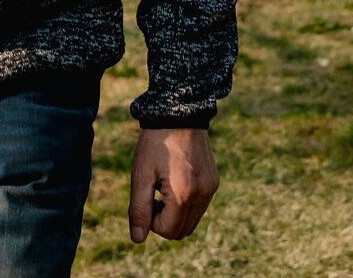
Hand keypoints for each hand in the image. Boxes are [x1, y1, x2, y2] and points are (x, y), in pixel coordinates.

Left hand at [128, 126, 218, 242]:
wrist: (178, 113)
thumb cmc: (155, 144)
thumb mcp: (141, 175)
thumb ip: (139, 209)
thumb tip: (138, 239)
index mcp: (183, 195)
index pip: (167, 231)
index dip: (151, 221)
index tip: (147, 198)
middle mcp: (202, 194)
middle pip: (182, 232)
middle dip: (164, 221)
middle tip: (154, 195)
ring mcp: (210, 188)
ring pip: (192, 222)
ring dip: (175, 214)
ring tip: (164, 188)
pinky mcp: (213, 181)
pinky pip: (200, 207)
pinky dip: (186, 204)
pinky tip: (175, 181)